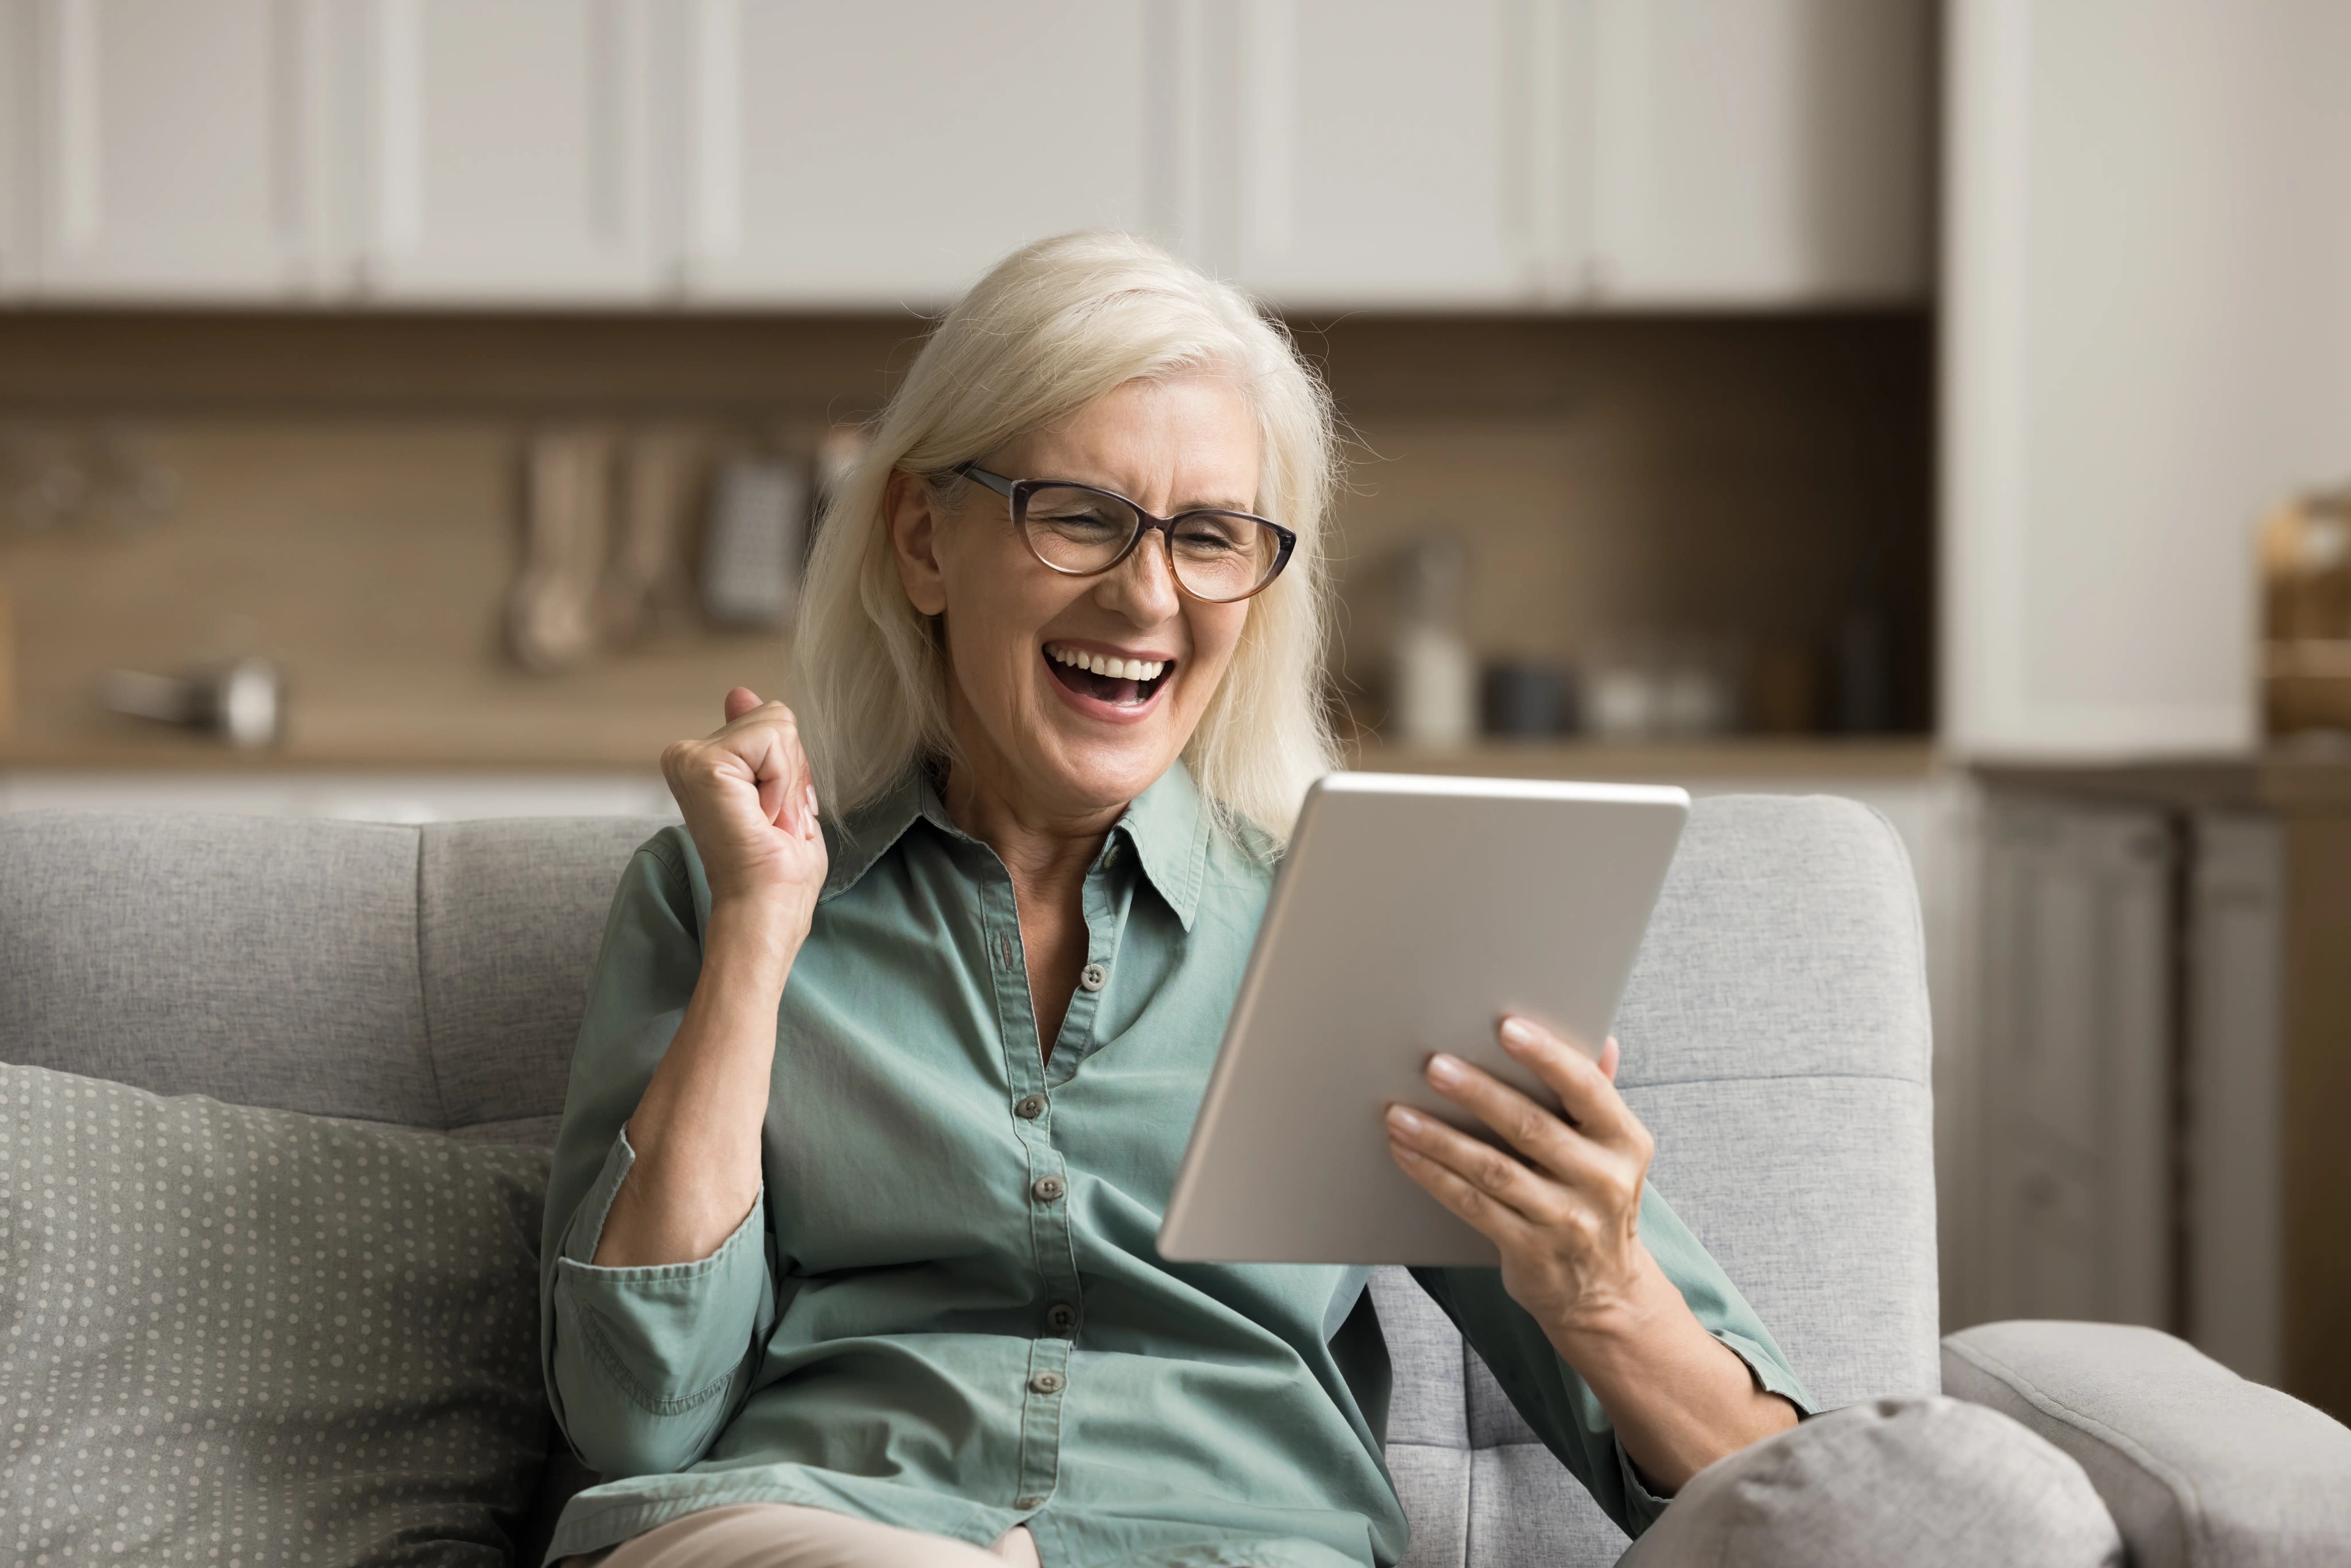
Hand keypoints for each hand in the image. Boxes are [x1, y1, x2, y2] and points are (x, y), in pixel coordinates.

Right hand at [659, 688, 828, 939]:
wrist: (764, 910)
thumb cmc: (777, 871)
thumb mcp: (781, 791)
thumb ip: (761, 743)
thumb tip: (740, 692)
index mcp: (704, 761)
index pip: (773, 724)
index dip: (792, 772)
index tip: (775, 817)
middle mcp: (687, 755)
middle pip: (776, 717)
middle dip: (793, 772)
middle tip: (773, 822)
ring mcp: (689, 757)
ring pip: (778, 724)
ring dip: (790, 782)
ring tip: (767, 822)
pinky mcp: (700, 764)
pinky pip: (772, 739)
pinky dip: (784, 783)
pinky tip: (762, 817)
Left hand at [1385, 1018, 1662, 1346]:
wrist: (1606, 1292)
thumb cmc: (1596, 1199)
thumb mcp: (1612, 1149)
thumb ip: (1599, 1094)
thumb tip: (1604, 1039)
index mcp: (1624, 1141)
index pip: (1587, 1088)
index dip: (1547, 1056)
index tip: (1507, 1026)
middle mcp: (1602, 1181)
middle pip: (1531, 1127)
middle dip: (1478, 1093)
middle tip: (1434, 1065)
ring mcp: (1566, 1220)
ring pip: (1493, 1170)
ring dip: (1441, 1138)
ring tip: (1400, 1113)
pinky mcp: (1530, 1251)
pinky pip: (1474, 1206)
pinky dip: (1435, 1177)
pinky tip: (1406, 1152)